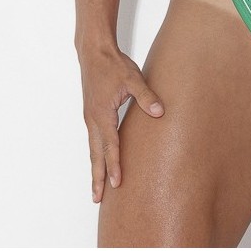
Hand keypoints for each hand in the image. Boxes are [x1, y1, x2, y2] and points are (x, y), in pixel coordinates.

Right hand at [78, 45, 163, 202]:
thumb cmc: (112, 65)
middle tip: (97, 198)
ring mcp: (90, 118)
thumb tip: (160, 112)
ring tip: (97, 188)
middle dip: (97, 177)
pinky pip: (93, 140)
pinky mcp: (91, 114)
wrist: (94, 52)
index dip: (114, 165)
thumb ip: (147, 96)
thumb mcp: (133, 78)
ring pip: (92, 149)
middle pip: (95, 155)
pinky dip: (96, 155)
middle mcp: (93, 120)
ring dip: (95, 168)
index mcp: (102, 114)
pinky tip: (100, 161)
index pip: (110, 146)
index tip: (116, 184)